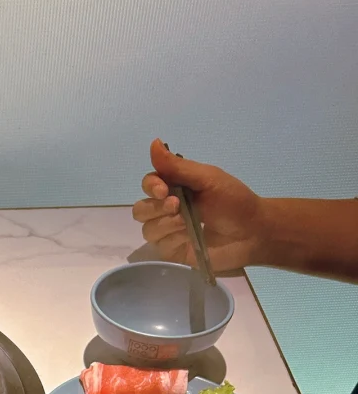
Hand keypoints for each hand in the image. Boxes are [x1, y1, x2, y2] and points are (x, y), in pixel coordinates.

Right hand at [133, 139, 265, 271]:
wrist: (253, 232)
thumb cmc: (234, 201)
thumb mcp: (207, 178)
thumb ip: (178, 166)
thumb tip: (153, 142)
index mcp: (176, 187)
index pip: (148, 184)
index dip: (151, 186)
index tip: (164, 190)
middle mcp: (168, 209)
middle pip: (141, 209)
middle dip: (155, 207)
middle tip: (178, 207)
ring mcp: (169, 232)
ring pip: (147, 228)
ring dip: (165, 223)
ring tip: (186, 223)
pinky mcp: (173, 252)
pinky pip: (159, 246)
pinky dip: (172, 239)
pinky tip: (189, 237)